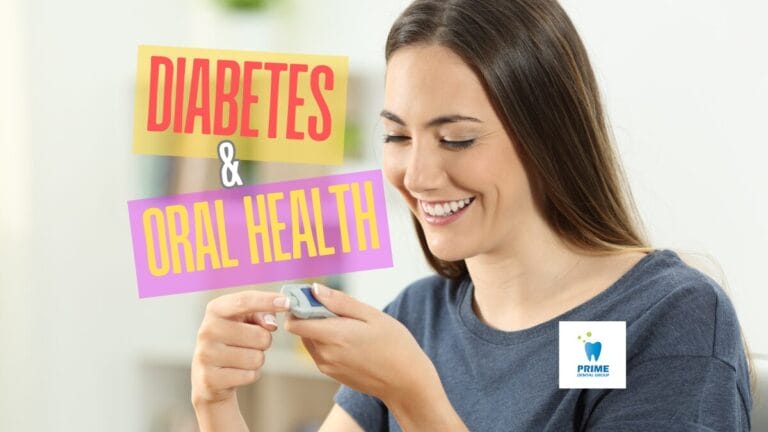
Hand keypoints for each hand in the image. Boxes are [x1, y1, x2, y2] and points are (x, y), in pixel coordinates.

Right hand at [191, 290, 289, 405]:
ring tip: (242, 358)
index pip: (243, 301)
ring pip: (256, 358)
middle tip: (251, 344)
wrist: (210, 378)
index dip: (267, 301)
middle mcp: (207, 330)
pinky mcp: (211, 378)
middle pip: (260, 335)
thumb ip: (262, 315)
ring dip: (257, 360)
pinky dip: (251, 375)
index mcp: (215, 310)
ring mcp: (206, 355)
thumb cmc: (234, 341)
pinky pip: (250, 375)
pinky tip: (237, 372)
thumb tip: (271, 324)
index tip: (288, 302)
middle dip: (264, 341)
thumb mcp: (246, 321)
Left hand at [284, 283, 435, 402]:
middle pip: (302, 329)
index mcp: (334, 336)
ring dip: (320, 328)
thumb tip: (315, 289)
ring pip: (310, 339)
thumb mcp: (372, 315)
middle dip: (313, 315)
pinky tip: (350, 339)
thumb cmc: (395, 345)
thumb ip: (340, 302)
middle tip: (340, 309)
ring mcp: (327, 366)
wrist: (406, 382)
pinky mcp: (332, 373)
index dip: (299, 307)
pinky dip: (327, 341)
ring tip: (349, 325)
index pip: (294, 322)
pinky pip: (319, 351)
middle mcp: (325, 354)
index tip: (313, 297)